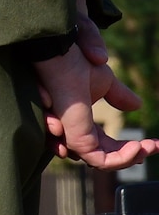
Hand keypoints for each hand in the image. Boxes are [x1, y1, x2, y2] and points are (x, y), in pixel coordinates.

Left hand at [35, 42, 156, 168]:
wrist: (65, 54)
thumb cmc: (75, 62)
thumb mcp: (104, 82)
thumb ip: (118, 96)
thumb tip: (137, 105)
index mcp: (80, 122)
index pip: (106, 146)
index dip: (129, 149)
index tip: (155, 144)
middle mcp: (74, 132)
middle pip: (105, 157)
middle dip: (133, 155)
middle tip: (154, 146)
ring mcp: (73, 135)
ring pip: (102, 161)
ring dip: (129, 157)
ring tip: (145, 147)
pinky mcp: (74, 136)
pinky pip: (98, 159)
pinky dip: (120, 159)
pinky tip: (138, 147)